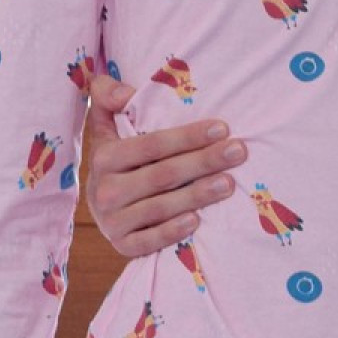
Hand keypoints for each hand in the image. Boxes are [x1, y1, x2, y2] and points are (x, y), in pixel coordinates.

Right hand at [86, 73, 247, 257]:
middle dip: (203, 162)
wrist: (100, 204)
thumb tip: (126, 92)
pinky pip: (148, 241)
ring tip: (229, 183)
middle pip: (162, 175)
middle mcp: (104, 190)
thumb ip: (109, 98)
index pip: (151, 145)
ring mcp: (111, 222)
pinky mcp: (121, 246)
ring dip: (197, 195)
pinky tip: (197, 221)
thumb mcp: (106, 126)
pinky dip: (172, 231)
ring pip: (160, 208)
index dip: (187, 137)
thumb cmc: (118, 158)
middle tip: (238, 152)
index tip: (222, 128)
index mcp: (104, 157)